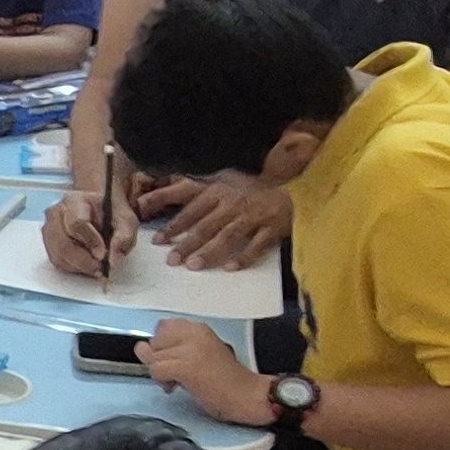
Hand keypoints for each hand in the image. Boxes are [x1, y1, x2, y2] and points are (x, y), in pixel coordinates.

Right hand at [42, 186, 127, 277]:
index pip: (77, 223)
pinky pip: (57, 262)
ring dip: (79, 266)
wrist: (100, 213)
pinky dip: (73, 268)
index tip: (103, 254)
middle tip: (100, 267)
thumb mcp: (125, 221)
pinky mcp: (49, 244)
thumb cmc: (110, 214)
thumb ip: (124, 237)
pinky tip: (86, 263)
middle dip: (83, 260)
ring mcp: (50, 230)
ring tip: (96, 265)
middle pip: (63, 243)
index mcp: (76, 201)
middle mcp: (57, 214)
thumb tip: (114, 260)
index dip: (90, 241)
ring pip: (59, 255)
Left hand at [143, 319, 268, 425]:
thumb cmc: (226, 380)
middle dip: (159, 358)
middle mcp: (193, 333)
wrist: (247, 396)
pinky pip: (156, 370)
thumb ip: (173, 349)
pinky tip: (176, 386)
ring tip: (178, 381)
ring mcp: (189, 348)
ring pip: (153, 357)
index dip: (163, 345)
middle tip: (175, 373)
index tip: (174, 358)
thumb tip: (142, 349)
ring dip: (160, 373)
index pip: (162, 327)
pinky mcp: (186, 365)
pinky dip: (162, 380)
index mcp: (198, 328)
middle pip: (154, 341)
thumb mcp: (199, 355)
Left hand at [154, 173, 291, 269]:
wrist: (291, 190)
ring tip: (194, 266)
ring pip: (228, 236)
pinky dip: (244, 257)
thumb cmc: (249, 188)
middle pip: (206, 226)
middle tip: (172, 260)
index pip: (191, 209)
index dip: (174, 225)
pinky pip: (256, 245)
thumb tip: (164, 188)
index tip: (158, 241)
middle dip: (187, 244)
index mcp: (219, 190)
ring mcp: (254, 216)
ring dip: (210, 251)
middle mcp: (234, 203)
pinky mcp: (272, 228)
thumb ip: (196, 188)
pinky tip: (230, 268)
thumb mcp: (222, 181)